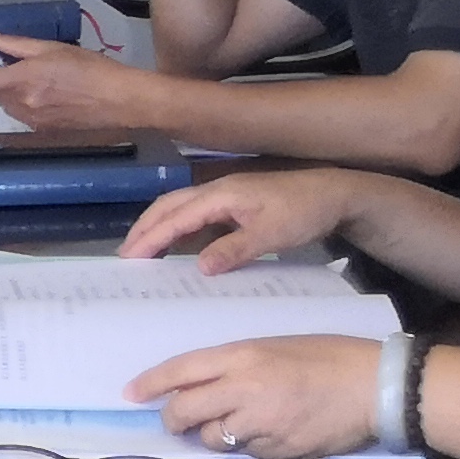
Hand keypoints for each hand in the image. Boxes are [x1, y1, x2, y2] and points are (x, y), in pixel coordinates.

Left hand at [0, 35, 148, 135]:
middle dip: (1, 79)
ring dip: (13, 93)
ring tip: (39, 82)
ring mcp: (33, 120)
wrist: (119, 99)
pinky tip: (50, 96)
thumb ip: (16, 44)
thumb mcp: (52, 48)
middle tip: (23, 67)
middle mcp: (23, 104)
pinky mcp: (45, 130)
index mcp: (22, 81)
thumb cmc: (89, 68)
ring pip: (8, 106)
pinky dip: (28, 105)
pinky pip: (24, 117)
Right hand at [124, 168, 363, 270]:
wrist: (334, 195)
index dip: (151, 238)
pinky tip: (176, 246)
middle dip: (143, 229)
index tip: (129, 259)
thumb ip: (234, 249)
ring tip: (141, 252)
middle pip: (167, 206)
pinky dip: (176, 228)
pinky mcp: (233, 204)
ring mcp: (224, 196)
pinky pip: (194, 214)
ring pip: (178, 208)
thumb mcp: (272, 234)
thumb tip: (198, 267)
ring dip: (157, 227)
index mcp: (221, 195)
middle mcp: (216, 191)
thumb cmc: (304, 212)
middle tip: (125, 257)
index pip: (175, 217)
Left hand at [127, 335, 381, 458]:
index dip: (151, 383)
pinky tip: (271, 433)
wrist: (376, 385)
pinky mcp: (279, 450)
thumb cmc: (328, 357)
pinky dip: (251, 447)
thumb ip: (236, 365)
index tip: (130, 393)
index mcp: (243, 356)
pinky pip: (250, 452)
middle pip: (185, 412)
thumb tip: (203, 385)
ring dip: (213, 436)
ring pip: (214, 439)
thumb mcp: (275, 347)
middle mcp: (244, 389)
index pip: (181, 370)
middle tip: (174, 423)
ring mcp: (261, 423)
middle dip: (173, 421)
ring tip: (234, 425)